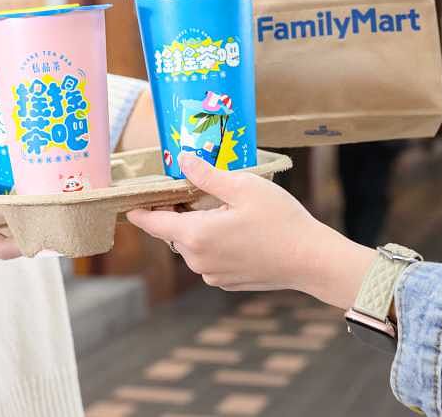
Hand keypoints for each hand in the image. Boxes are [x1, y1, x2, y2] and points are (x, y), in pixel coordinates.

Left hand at [127, 155, 370, 301]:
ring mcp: (212, 274)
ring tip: (221, 208)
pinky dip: (213, 242)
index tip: (129, 200)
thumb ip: (207, 175)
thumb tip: (181, 160)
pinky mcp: (227, 281)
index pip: (152, 223)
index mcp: (196, 235)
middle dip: (177, 212)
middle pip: (173, 232)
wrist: (312, 260)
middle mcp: (198, 260)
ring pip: (192, 245)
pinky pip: (209, 258)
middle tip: (191, 189)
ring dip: (198, 227)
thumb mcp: (244, 187)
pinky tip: (237, 229)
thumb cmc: (280, 220)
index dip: (139, 210)